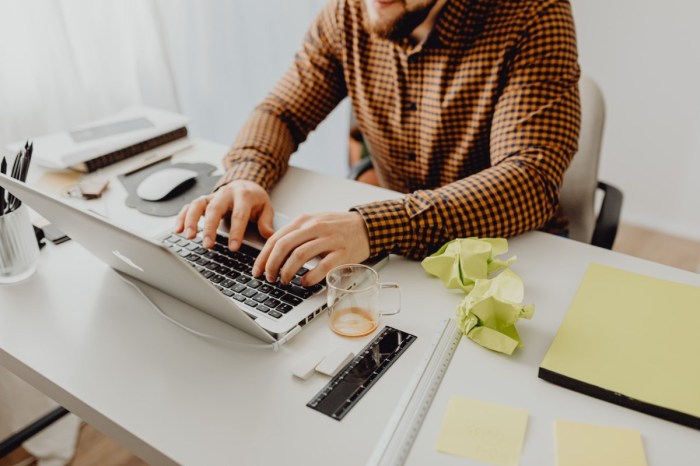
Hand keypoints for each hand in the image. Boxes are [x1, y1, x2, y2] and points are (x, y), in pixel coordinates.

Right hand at [173, 180, 273, 249]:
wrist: (246, 182)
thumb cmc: (255, 199)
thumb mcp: (266, 207)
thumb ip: (266, 221)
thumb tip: (269, 235)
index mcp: (244, 195)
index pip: (239, 214)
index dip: (236, 232)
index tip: (233, 247)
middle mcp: (226, 193)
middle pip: (215, 209)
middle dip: (210, 228)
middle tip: (208, 245)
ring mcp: (212, 196)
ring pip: (198, 204)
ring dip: (192, 220)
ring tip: (189, 237)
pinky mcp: (203, 200)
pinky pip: (189, 206)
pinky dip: (182, 217)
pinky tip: (178, 230)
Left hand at [252, 212, 369, 285]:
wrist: (367, 226)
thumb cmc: (337, 228)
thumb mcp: (314, 223)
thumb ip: (295, 234)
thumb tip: (272, 253)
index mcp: (304, 221)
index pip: (276, 238)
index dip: (263, 257)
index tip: (257, 270)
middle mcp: (315, 228)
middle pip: (284, 246)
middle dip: (272, 265)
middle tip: (269, 278)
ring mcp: (329, 239)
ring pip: (299, 256)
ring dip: (287, 272)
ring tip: (284, 281)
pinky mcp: (342, 253)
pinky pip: (322, 267)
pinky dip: (310, 277)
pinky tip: (305, 282)